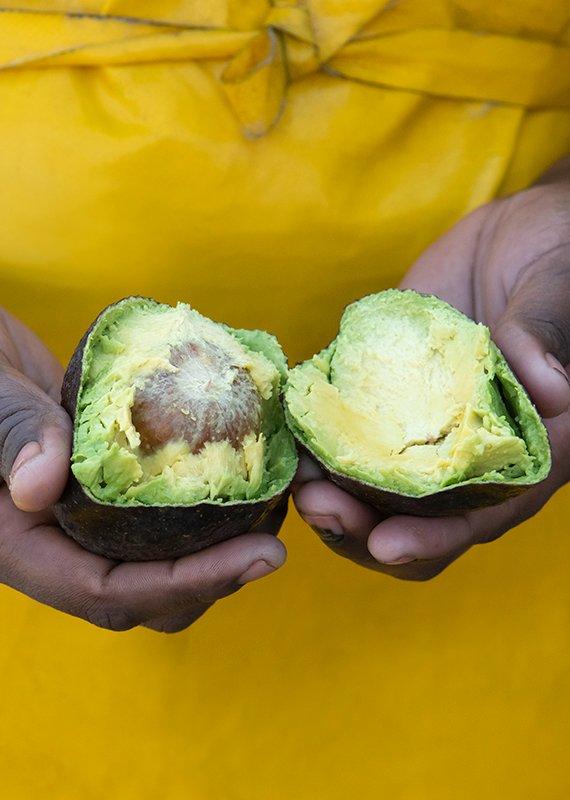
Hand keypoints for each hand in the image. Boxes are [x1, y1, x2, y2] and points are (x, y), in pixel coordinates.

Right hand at [0, 309, 285, 630]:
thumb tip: (40, 487)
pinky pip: (162, 511)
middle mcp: (60, 541)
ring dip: (219, 545)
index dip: (187, 583)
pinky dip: (205, 503)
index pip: (110, 591)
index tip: (259, 554)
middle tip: (275, 539)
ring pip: (161, 558)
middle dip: (216, 578)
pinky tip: (245, 471)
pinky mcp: (112, 481)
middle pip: (148, 593)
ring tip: (273, 507)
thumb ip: (10, 438)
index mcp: (22, 546)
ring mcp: (89, 514)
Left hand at [294, 158, 569, 579]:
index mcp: (520, 454)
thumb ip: (546, 337)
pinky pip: (344, 433)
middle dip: (361, 528)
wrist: (516, 239)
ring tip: (293, 481)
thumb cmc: (561, 264)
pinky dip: (314, 445)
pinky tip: (287, 439)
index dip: (433, 538)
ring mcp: (418, 429)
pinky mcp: (382, 395)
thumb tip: (555, 391)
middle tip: (318, 505)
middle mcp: (464, 456)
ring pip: (368, 490)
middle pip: (411, 521)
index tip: (387, 544)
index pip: (478, 517)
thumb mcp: (561, 291)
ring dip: (328, 495)